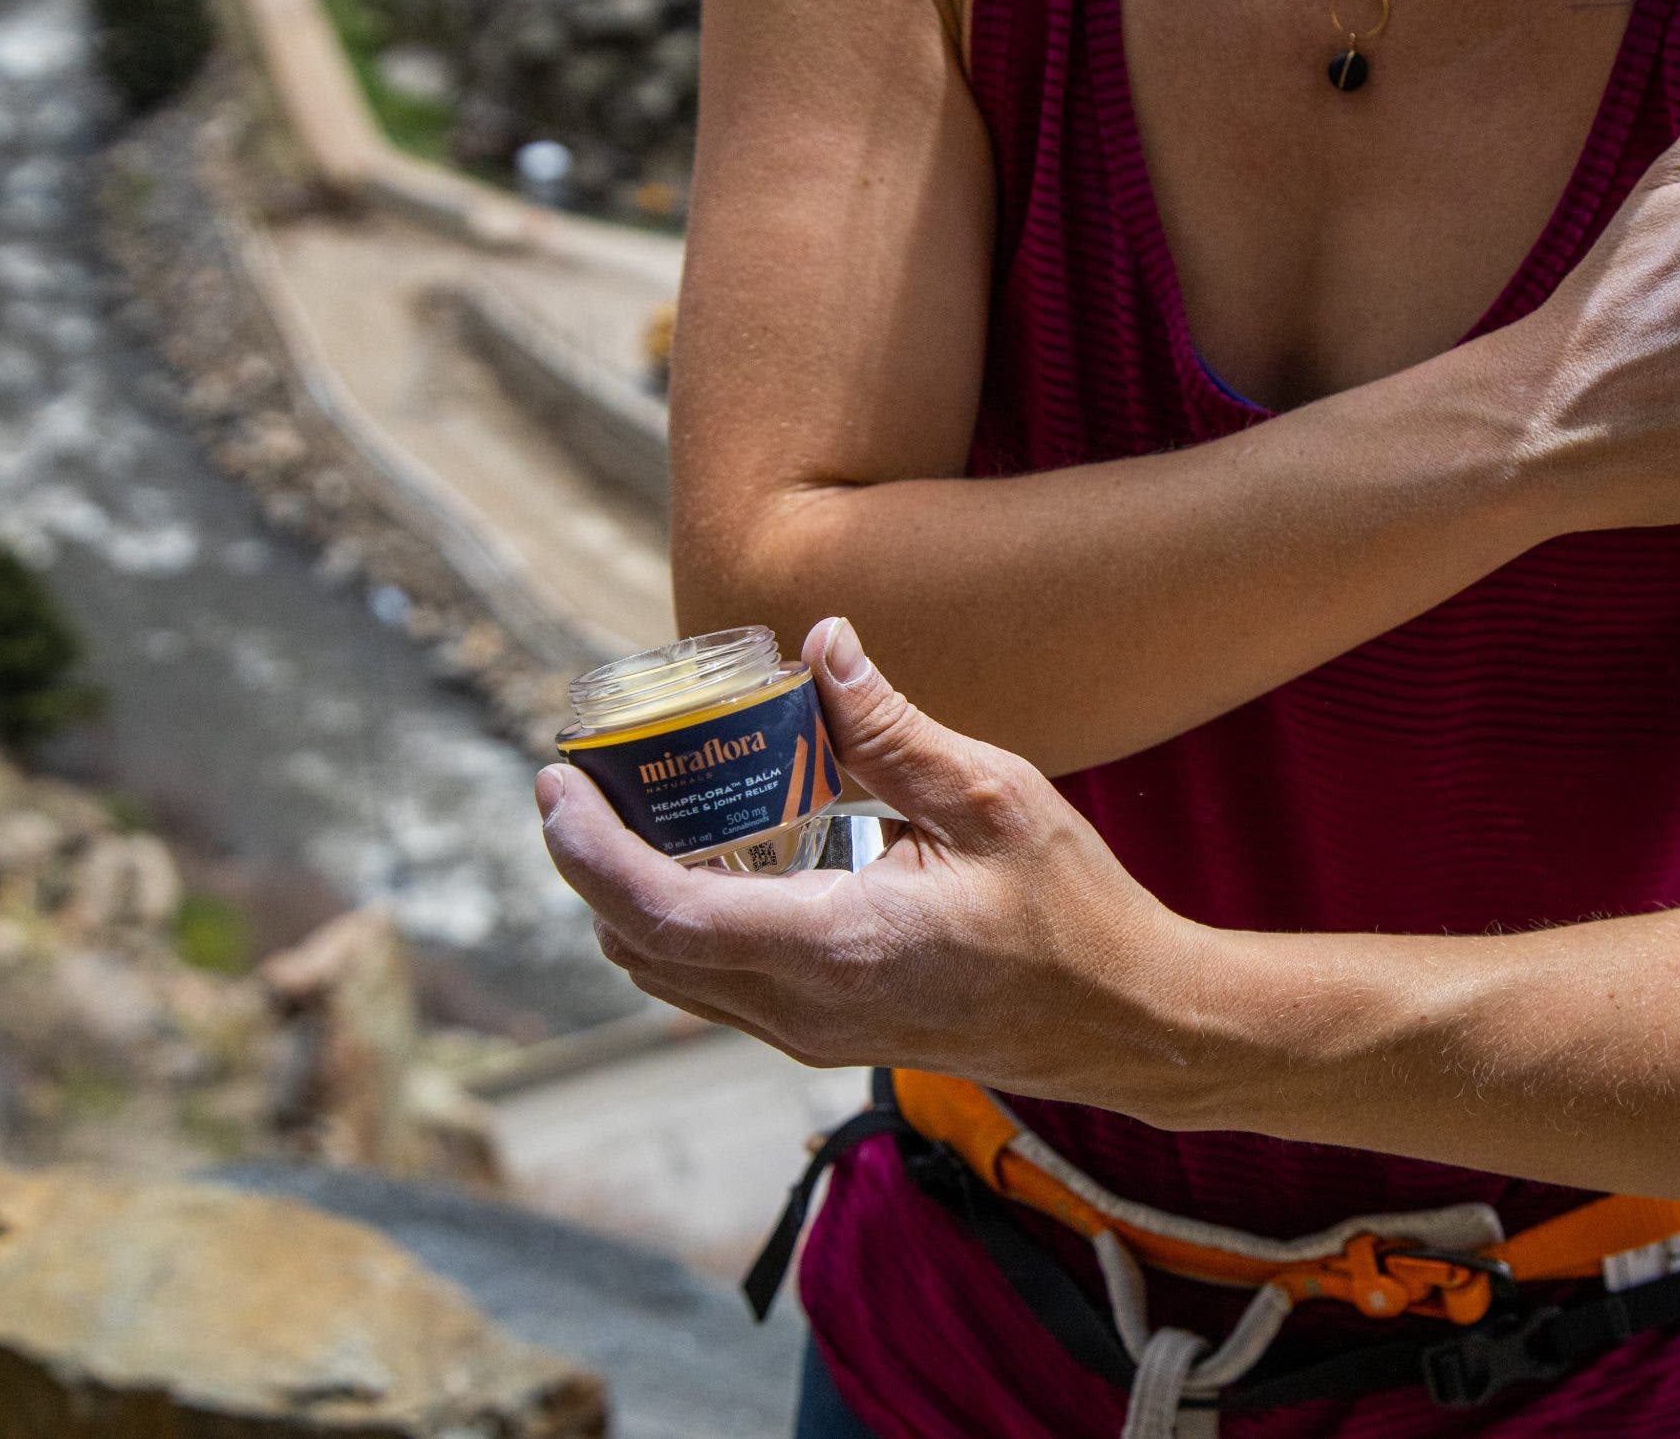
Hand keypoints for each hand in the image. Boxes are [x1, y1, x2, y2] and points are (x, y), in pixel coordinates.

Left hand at [536, 617, 1198, 1106]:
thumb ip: (892, 729)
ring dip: (628, 897)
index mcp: (837, 945)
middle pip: (641, 947)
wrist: (1125, 1023)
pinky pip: (714, 985)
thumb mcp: (993, 798)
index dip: (589, 851)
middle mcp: (804, 1006)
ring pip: (670, 973)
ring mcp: (811, 1032)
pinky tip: (710, 858)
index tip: (554, 783)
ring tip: (631, 811)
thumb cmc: (1072, 912)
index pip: (662, 913)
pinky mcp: (826, 1034)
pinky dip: (679, 924)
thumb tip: (820, 645)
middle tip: (580, 779)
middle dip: (588, 864)